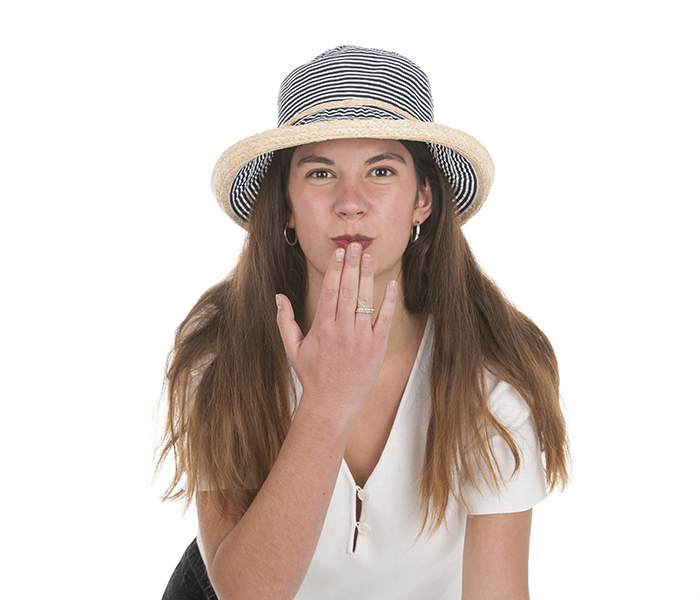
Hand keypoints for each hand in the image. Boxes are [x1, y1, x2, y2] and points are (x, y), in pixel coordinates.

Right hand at [276, 243, 396, 420]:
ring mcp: (360, 339)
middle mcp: (341, 331)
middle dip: (352, 265)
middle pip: (347, 290)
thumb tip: (278, 296)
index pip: (329, 291)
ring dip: (367, 277)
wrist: (332, 404)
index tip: (339, 252)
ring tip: (369, 257)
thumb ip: (285, 321)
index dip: (335, 269)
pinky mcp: (376, 348)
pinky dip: (388, 302)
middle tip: (356, 245)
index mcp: (321, 328)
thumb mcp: (293, 349)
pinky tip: (392, 285)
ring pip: (364, 301)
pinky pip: (384, 320)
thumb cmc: (312, 376)